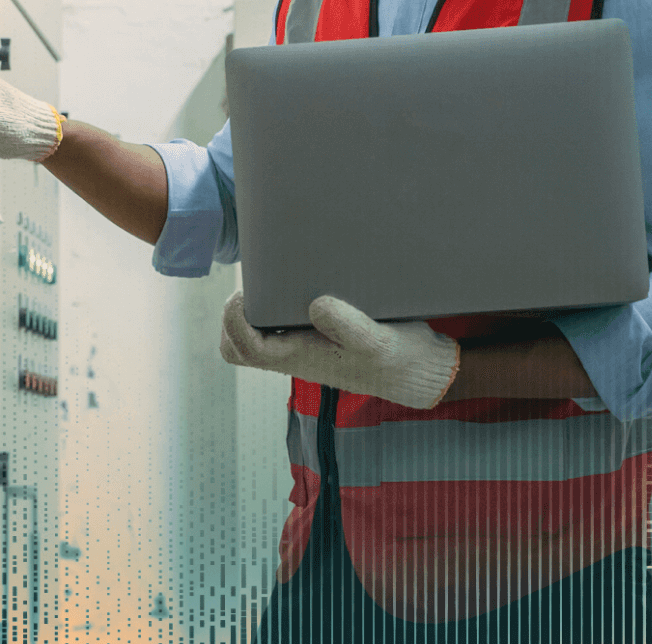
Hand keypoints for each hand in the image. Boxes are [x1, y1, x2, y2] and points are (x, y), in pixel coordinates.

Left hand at [219, 291, 460, 409]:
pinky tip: (292, 285)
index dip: (234, 320)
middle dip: (232, 319)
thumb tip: (315, 305)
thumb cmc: (397, 358)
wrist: (418, 370)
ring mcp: (302, 349)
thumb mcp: (377, 340)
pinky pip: (277, 328)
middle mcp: (294, 356)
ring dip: (250, 313)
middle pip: (238, 349)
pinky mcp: (314, 339)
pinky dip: (273, 307)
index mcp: (300, 359)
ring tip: (267, 282)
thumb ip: (348, 326)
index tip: (244, 291)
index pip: (245, 349)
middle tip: (251, 286)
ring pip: (254, 339)